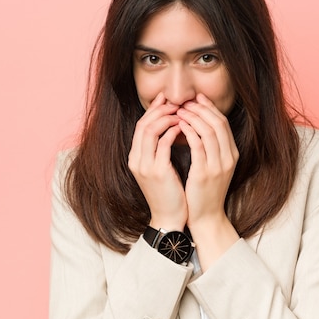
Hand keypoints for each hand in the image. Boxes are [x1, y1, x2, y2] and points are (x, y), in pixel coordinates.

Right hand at [128, 93, 187, 230]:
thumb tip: (172, 127)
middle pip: (142, 124)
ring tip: (181, 113)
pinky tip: (183, 128)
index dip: (153, 110)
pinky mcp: (157, 172)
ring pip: (149, 130)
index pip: (140, 126)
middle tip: (176, 102)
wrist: (169, 218)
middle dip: (159, 110)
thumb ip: (161, 149)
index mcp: (136, 158)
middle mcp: (136, 160)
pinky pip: (162, 144)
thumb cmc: (170, 193)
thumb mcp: (161, 168)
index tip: (167, 99)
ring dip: (166, 118)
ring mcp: (145, 166)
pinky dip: (172, 132)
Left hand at [176, 93, 238, 231]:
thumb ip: (210, 147)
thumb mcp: (214, 166)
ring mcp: (218, 166)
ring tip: (180, 111)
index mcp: (232, 154)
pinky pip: (197, 145)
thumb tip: (199, 124)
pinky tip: (179, 126)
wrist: (206, 217)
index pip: (223, 123)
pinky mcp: (204, 173)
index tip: (197, 98)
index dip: (210, 108)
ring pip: (208, 131)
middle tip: (186, 101)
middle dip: (201, 108)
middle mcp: (228, 158)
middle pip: (218, 123)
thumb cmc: (205, 191)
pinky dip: (189, 132)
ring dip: (193, 117)